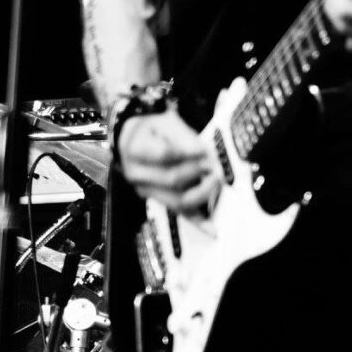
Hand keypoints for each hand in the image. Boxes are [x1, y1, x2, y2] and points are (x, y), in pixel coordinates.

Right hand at [118, 97, 218, 212]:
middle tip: (214, 164)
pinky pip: (180, 213)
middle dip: (198, 172)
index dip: (189, 154)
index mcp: (136, 150)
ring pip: (178, 200)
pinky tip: (212, 229)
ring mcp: (147, 191)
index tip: (204, 150)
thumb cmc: (153, 130)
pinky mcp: (159, 200)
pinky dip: (197, 221)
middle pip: (173, 179)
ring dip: (203, 192)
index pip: (165, 155)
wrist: (136, 138)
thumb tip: (201, 152)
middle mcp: (137, 174)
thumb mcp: (166, 122)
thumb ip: (184, 137)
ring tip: (215, 179)